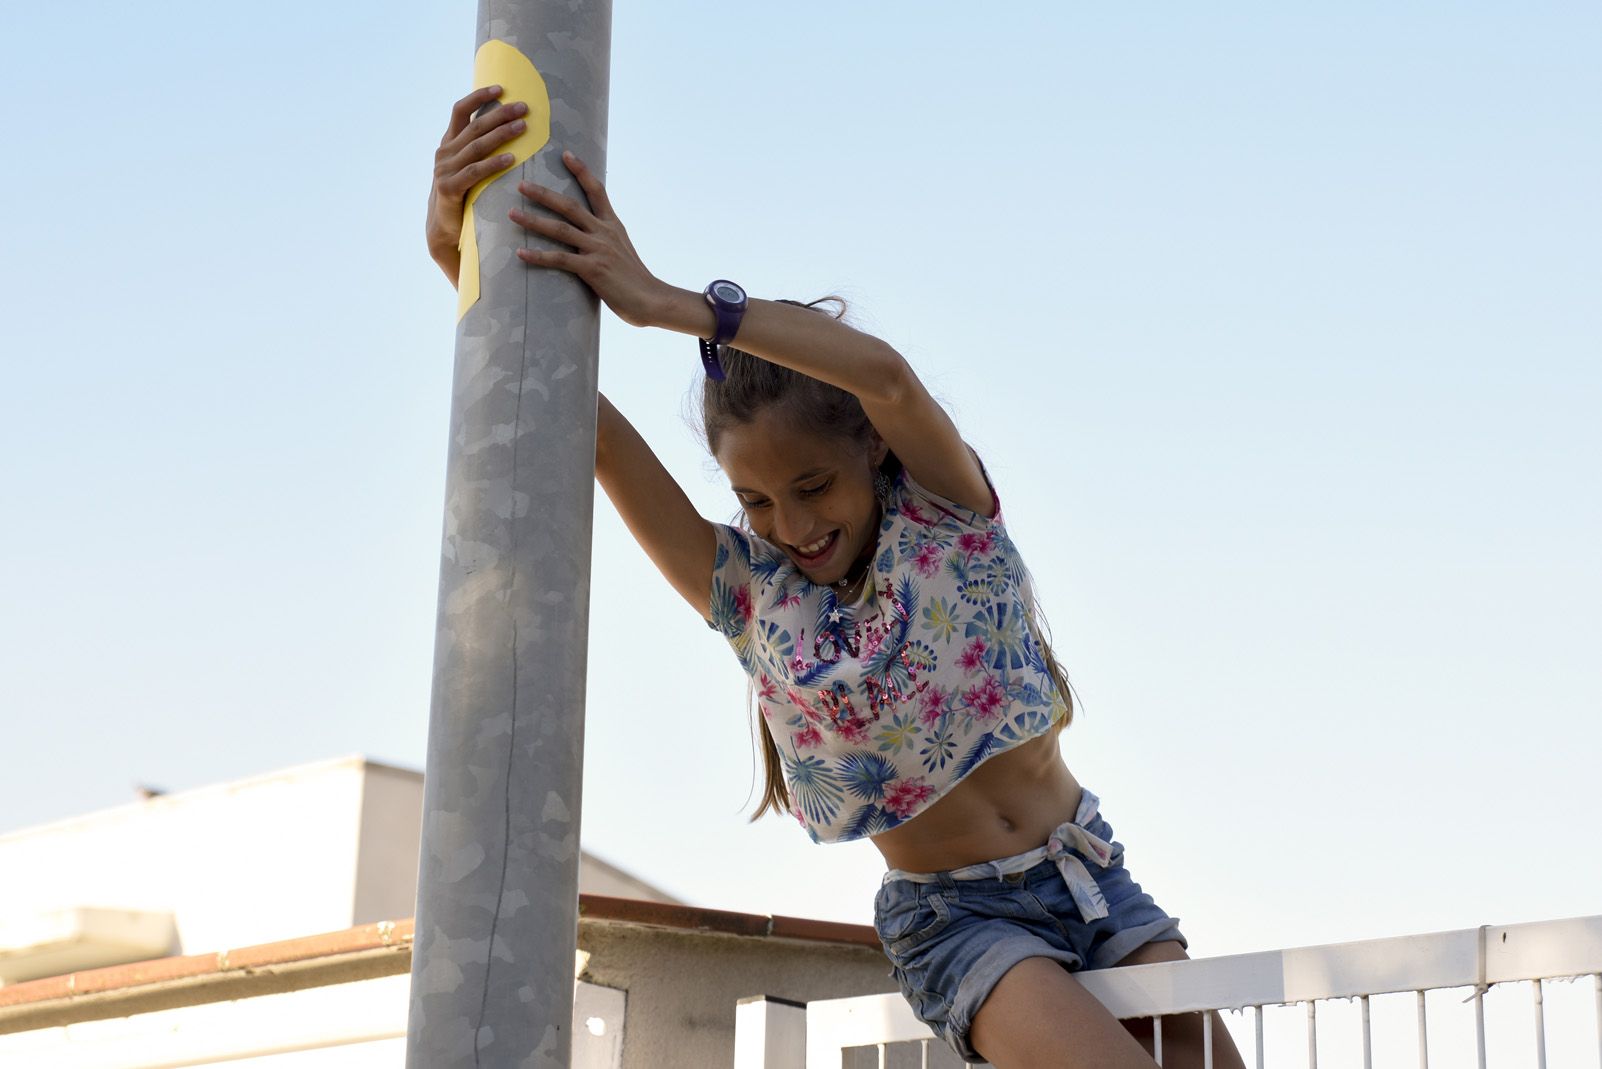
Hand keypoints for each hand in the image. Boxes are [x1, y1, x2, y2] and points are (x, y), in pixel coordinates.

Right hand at [426, 86, 529, 285]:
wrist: (442, 229)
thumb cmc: (463, 195)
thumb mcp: (468, 167)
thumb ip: (478, 148)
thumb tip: (505, 125)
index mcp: (448, 143)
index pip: (461, 110)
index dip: (479, 96)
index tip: (500, 87)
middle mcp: (445, 152)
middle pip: (475, 125)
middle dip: (500, 113)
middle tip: (524, 107)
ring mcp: (445, 170)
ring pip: (477, 146)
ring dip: (502, 134)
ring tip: (524, 126)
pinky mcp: (449, 188)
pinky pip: (475, 172)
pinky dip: (494, 164)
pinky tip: (512, 158)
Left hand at [512, 153, 666, 327]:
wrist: (651, 299)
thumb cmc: (635, 280)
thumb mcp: (622, 250)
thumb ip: (604, 240)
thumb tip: (586, 237)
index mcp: (612, 225)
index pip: (597, 190)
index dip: (581, 171)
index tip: (566, 154)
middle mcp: (604, 232)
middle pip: (570, 206)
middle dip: (543, 194)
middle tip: (521, 185)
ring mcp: (598, 250)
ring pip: (560, 229)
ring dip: (533, 220)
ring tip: (511, 214)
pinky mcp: (592, 269)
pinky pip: (560, 259)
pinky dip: (539, 256)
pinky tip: (521, 254)